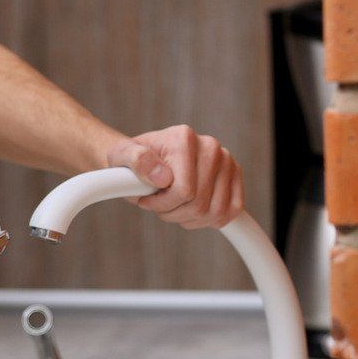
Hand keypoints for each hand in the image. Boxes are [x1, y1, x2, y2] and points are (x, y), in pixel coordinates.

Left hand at [105, 125, 243, 228]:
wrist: (144, 159)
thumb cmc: (131, 160)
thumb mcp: (121, 156)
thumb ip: (135, 160)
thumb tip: (162, 177)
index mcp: (184, 138)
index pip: (184, 191)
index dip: (162, 205)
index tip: (145, 201)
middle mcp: (210, 146)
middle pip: (199, 204)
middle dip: (173, 213)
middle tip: (159, 206)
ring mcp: (227, 161)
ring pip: (215, 212)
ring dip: (190, 219)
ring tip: (173, 207)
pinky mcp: (236, 176)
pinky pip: (232, 211)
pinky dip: (211, 220)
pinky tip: (191, 212)